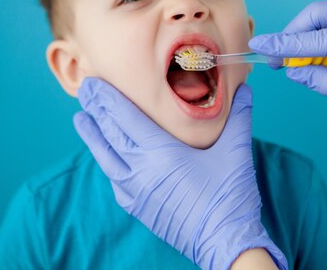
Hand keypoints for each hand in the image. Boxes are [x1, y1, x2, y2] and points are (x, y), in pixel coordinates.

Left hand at [74, 78, 287, 269]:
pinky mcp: (139, 208)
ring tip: (81, 120)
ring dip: (94, 137)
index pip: (126, 118)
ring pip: (107, 159)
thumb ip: (239, 117)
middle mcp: (141, 171)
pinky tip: (105, 157)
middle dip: (96, 111)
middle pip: (111, 135)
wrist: (224, 243)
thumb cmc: (230, 198)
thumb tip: (245, 89)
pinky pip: (115, 181)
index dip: (108, 99)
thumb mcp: (236, 152)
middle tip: (84, 91)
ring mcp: (136, 192)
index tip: (94, 84)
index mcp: (161, 153)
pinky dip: (107, 163)